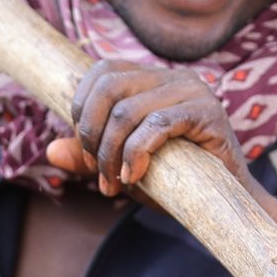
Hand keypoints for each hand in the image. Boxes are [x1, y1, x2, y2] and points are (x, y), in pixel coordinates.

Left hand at [47, 61, 248, 196]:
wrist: (226, 203)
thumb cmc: (176, 182)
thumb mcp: (122, 168)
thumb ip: (89, 157)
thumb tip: (50, 150)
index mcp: (151, 79)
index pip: (100, 72)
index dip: (82, 111)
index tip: (86, 155)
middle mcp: (172, 76)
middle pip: (108, 86)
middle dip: (91, 134)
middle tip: (97, 173)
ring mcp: (192, 90)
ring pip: (127, 110)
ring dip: (110, 154)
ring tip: (114, 184)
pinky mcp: (208, 111)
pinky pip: (157, 124)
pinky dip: (136, 154)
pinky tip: (133, 178)